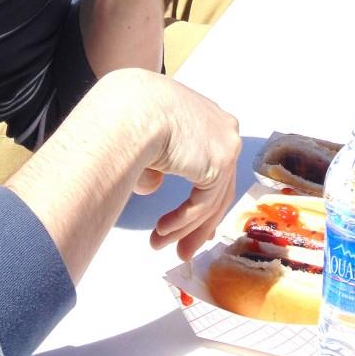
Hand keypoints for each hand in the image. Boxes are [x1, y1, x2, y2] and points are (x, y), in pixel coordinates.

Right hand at [134, 73, 241, 260]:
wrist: (130, 109)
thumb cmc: (128, 115)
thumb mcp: (145, 140)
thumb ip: (156, 164)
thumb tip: (153, 186)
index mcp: (207, 116)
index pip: (213, 162)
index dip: (203, 195)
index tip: (192, 222)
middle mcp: (223, 127)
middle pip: (217, 184)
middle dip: (197, 221)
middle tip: (182, 246)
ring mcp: (226, 145)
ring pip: (209, 198)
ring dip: (184, 227)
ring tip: (160, 245)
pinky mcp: (220, 163)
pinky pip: (203, 203)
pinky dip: (182, 221)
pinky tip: (161, 231)